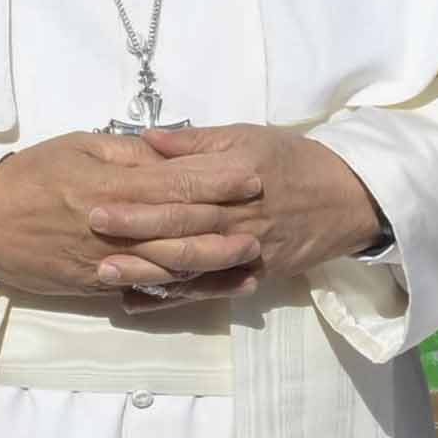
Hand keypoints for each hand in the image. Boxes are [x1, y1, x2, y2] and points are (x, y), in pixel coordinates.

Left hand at [0, 128, 385, 308]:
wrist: (348, 198)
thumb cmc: (292, 159)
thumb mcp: (247, 136)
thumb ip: (197, 141)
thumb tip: (147, 139)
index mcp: (233, 179)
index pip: (180, 190)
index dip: (139, 197)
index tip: (99, 199)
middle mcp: (238, 218)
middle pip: (180, 228)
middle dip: (134, 233)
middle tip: (89, 234)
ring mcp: (245, 252)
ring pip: (191, 265)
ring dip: (146, 270)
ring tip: (104, 273)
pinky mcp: (252, 275)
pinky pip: (208, 290)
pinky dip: (173, 298)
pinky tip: (139, 301)